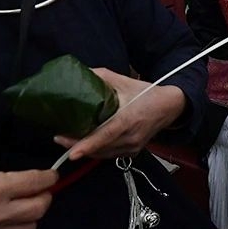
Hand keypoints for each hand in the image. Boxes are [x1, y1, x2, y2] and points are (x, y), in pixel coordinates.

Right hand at [0, 168, 56, 228]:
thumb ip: (6, 180)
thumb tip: (31, 182)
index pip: (35, 183)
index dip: (48, 178)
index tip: (51, 176)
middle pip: (39, 208)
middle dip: (44, 198)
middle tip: (39, 192)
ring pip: (30, 228)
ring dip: (30, 217)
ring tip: (21, 208)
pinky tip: (6, 223)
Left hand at [54, 68, 186, 160]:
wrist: (169, 107)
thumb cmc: (145, 93)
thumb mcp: (123, 81)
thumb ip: (101, 77)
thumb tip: (79, 73)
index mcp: (128, 119)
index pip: (106, 135)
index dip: (88, 145)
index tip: (72, 153)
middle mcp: (131, 137)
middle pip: (100, 148)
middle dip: (77, 146)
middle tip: (58, 137)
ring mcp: (132, 147)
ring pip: (103, 154)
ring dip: (84, 149)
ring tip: (65, 140)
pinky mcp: (132, 152)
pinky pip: (109, 154)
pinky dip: (96, 150)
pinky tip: (84, 144)